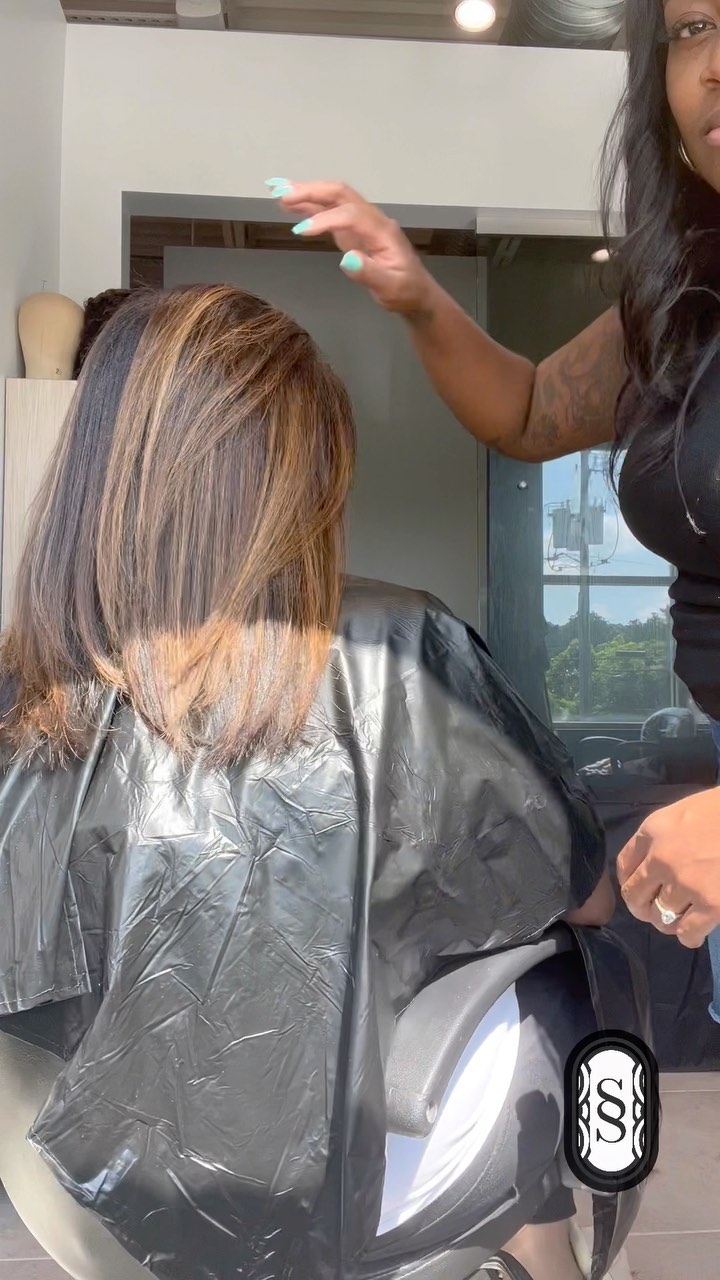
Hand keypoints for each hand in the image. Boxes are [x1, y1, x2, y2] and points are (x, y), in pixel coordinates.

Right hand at [269, 179, 436, 316]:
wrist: (417, 293)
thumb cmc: (406, 292)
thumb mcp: (391, 289)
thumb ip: (369, 274)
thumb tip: (347, 259)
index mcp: (382, 230)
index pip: (350, 215)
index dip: (325, 220)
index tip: (300, 232)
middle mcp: (371, 219)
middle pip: (341, 194)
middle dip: (311, 191)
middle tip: (281, 194)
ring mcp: (361, 223)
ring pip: (333, 198)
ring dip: (306, 193)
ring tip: (276, 191)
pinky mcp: (352, 231)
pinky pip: (330, 212)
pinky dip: (309, 206)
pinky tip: (289, 206)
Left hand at [616, 788, 719, 946]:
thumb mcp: (682, 814)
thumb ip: (660, 837)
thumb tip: (647, 866)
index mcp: (654, 831)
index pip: (624, 866)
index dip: (630, 882)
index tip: (640, 889)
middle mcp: (663, 858)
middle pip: (635, 897)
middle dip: (643, 908)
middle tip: (656, 911)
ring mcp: (687, 883)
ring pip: (661, 918)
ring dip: (669, 922)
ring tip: (683, 917)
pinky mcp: (713, 905)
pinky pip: (687, 933)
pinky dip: (689, 936)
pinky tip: (697, 930)